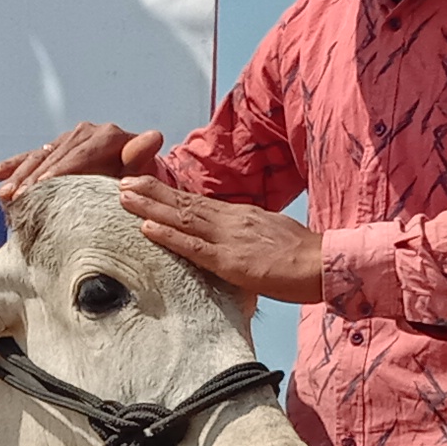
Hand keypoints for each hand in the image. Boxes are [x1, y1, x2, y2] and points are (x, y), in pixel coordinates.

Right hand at [0, 122, 167, 219]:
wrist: (136, 177)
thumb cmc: (141, 179)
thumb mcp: (145, 169)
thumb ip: (142, 154)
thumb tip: (153, 137)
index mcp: (107, 135)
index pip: (80, 152)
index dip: (62, 169)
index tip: (46, 185)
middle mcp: (85, 134)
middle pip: (55, 155)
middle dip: (35, 177)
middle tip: (20, 198)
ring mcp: (67, 142)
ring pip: (39, 157)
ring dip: (21, 176)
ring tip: (7, 196)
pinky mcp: (54, 152)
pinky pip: (30, 158)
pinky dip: (12, 166)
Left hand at [118, 177, 323, 303]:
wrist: (325, 263)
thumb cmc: (304, 256)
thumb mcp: (272, 237)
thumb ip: (249, 238)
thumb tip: (236, 243)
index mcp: (240, 216)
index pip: (198, 203)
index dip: (169, 194)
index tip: (145, 184)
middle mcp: (230, 221)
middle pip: (184, 203)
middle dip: (151, 192)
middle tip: (121, 182)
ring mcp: (229, 239)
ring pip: (182, 218)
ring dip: (150, 207)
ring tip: (123, 196)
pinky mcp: (231, 261)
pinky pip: (193, 247)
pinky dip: (168, 236)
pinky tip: (146, 228)